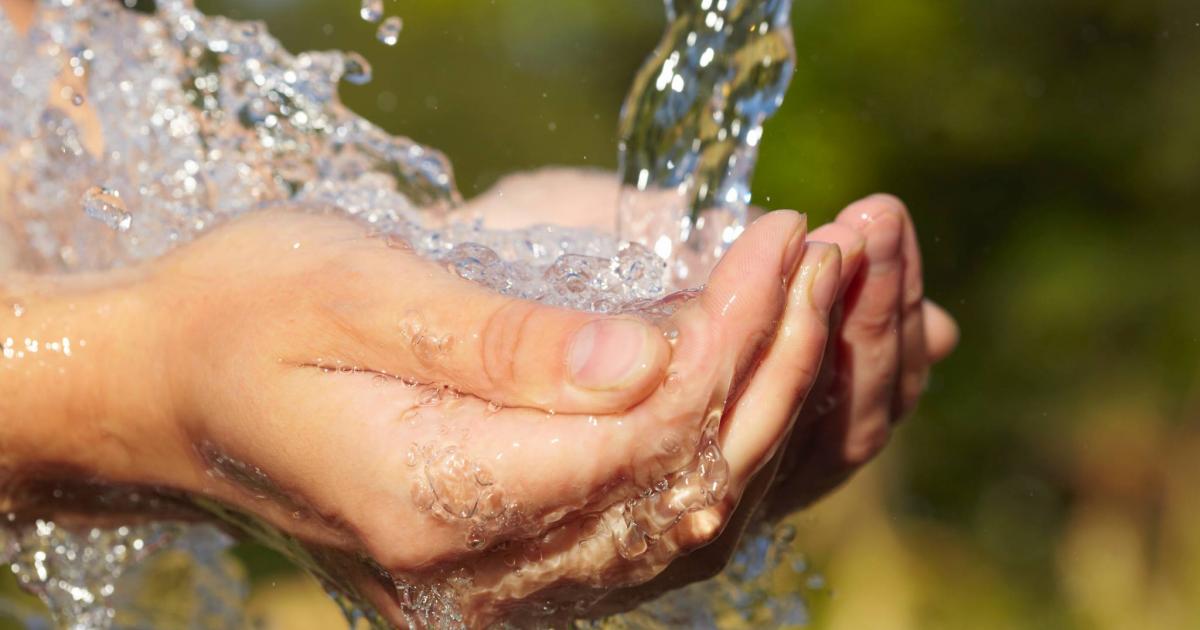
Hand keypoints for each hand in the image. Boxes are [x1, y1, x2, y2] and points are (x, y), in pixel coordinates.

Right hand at [0, 201, 828, 624]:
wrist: (170, 395)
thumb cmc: (242, 317)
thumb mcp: (353, 292)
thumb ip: (503, 341)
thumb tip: (657, 358)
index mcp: (438, 503)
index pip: (648, 436)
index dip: (740, 339)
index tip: (789, 239)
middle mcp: (484, 575)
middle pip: (692, 490)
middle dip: (787, 367)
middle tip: (839, 255)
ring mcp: (506, 584)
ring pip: (697, 521)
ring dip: (784, 410)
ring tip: (843, 304)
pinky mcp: (520, 563)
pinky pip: (663, 522)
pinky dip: (740, 447)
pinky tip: (792, 378)